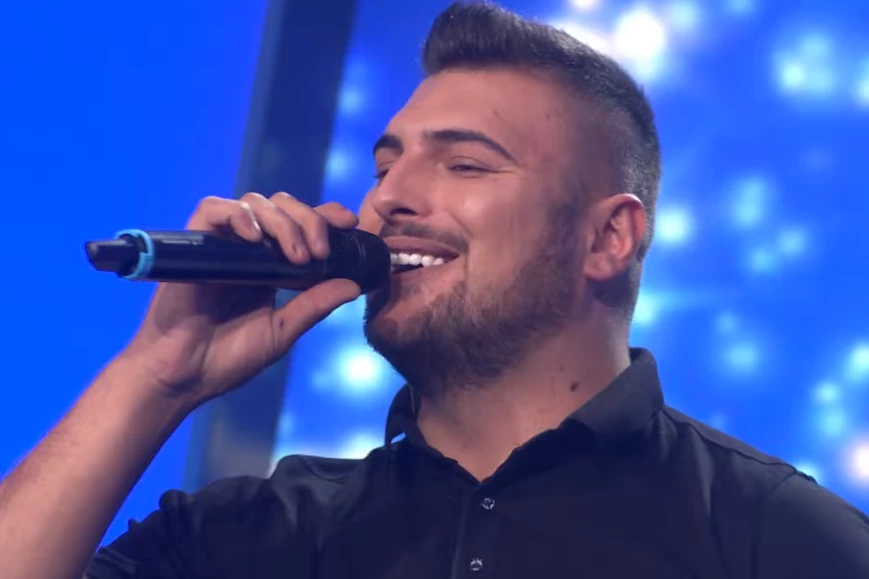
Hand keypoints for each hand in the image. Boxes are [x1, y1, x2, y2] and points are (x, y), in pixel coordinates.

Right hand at [117, 192, 361, 407]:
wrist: (182, 377)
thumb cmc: (227, 359)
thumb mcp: (282, 332)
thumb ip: (314, 306)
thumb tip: (353, 285)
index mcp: (272, 267)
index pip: (302, 224)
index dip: (326, 214)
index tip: (349, 222)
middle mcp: (248, 250)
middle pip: (283, 206)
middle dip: (308, 219)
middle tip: (317, 252)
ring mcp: (221, 245)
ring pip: (254, 203)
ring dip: (281, 221)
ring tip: (295, 256)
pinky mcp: (194, 245)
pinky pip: (213, 209)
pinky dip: (238, 215)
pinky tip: (254, 238)